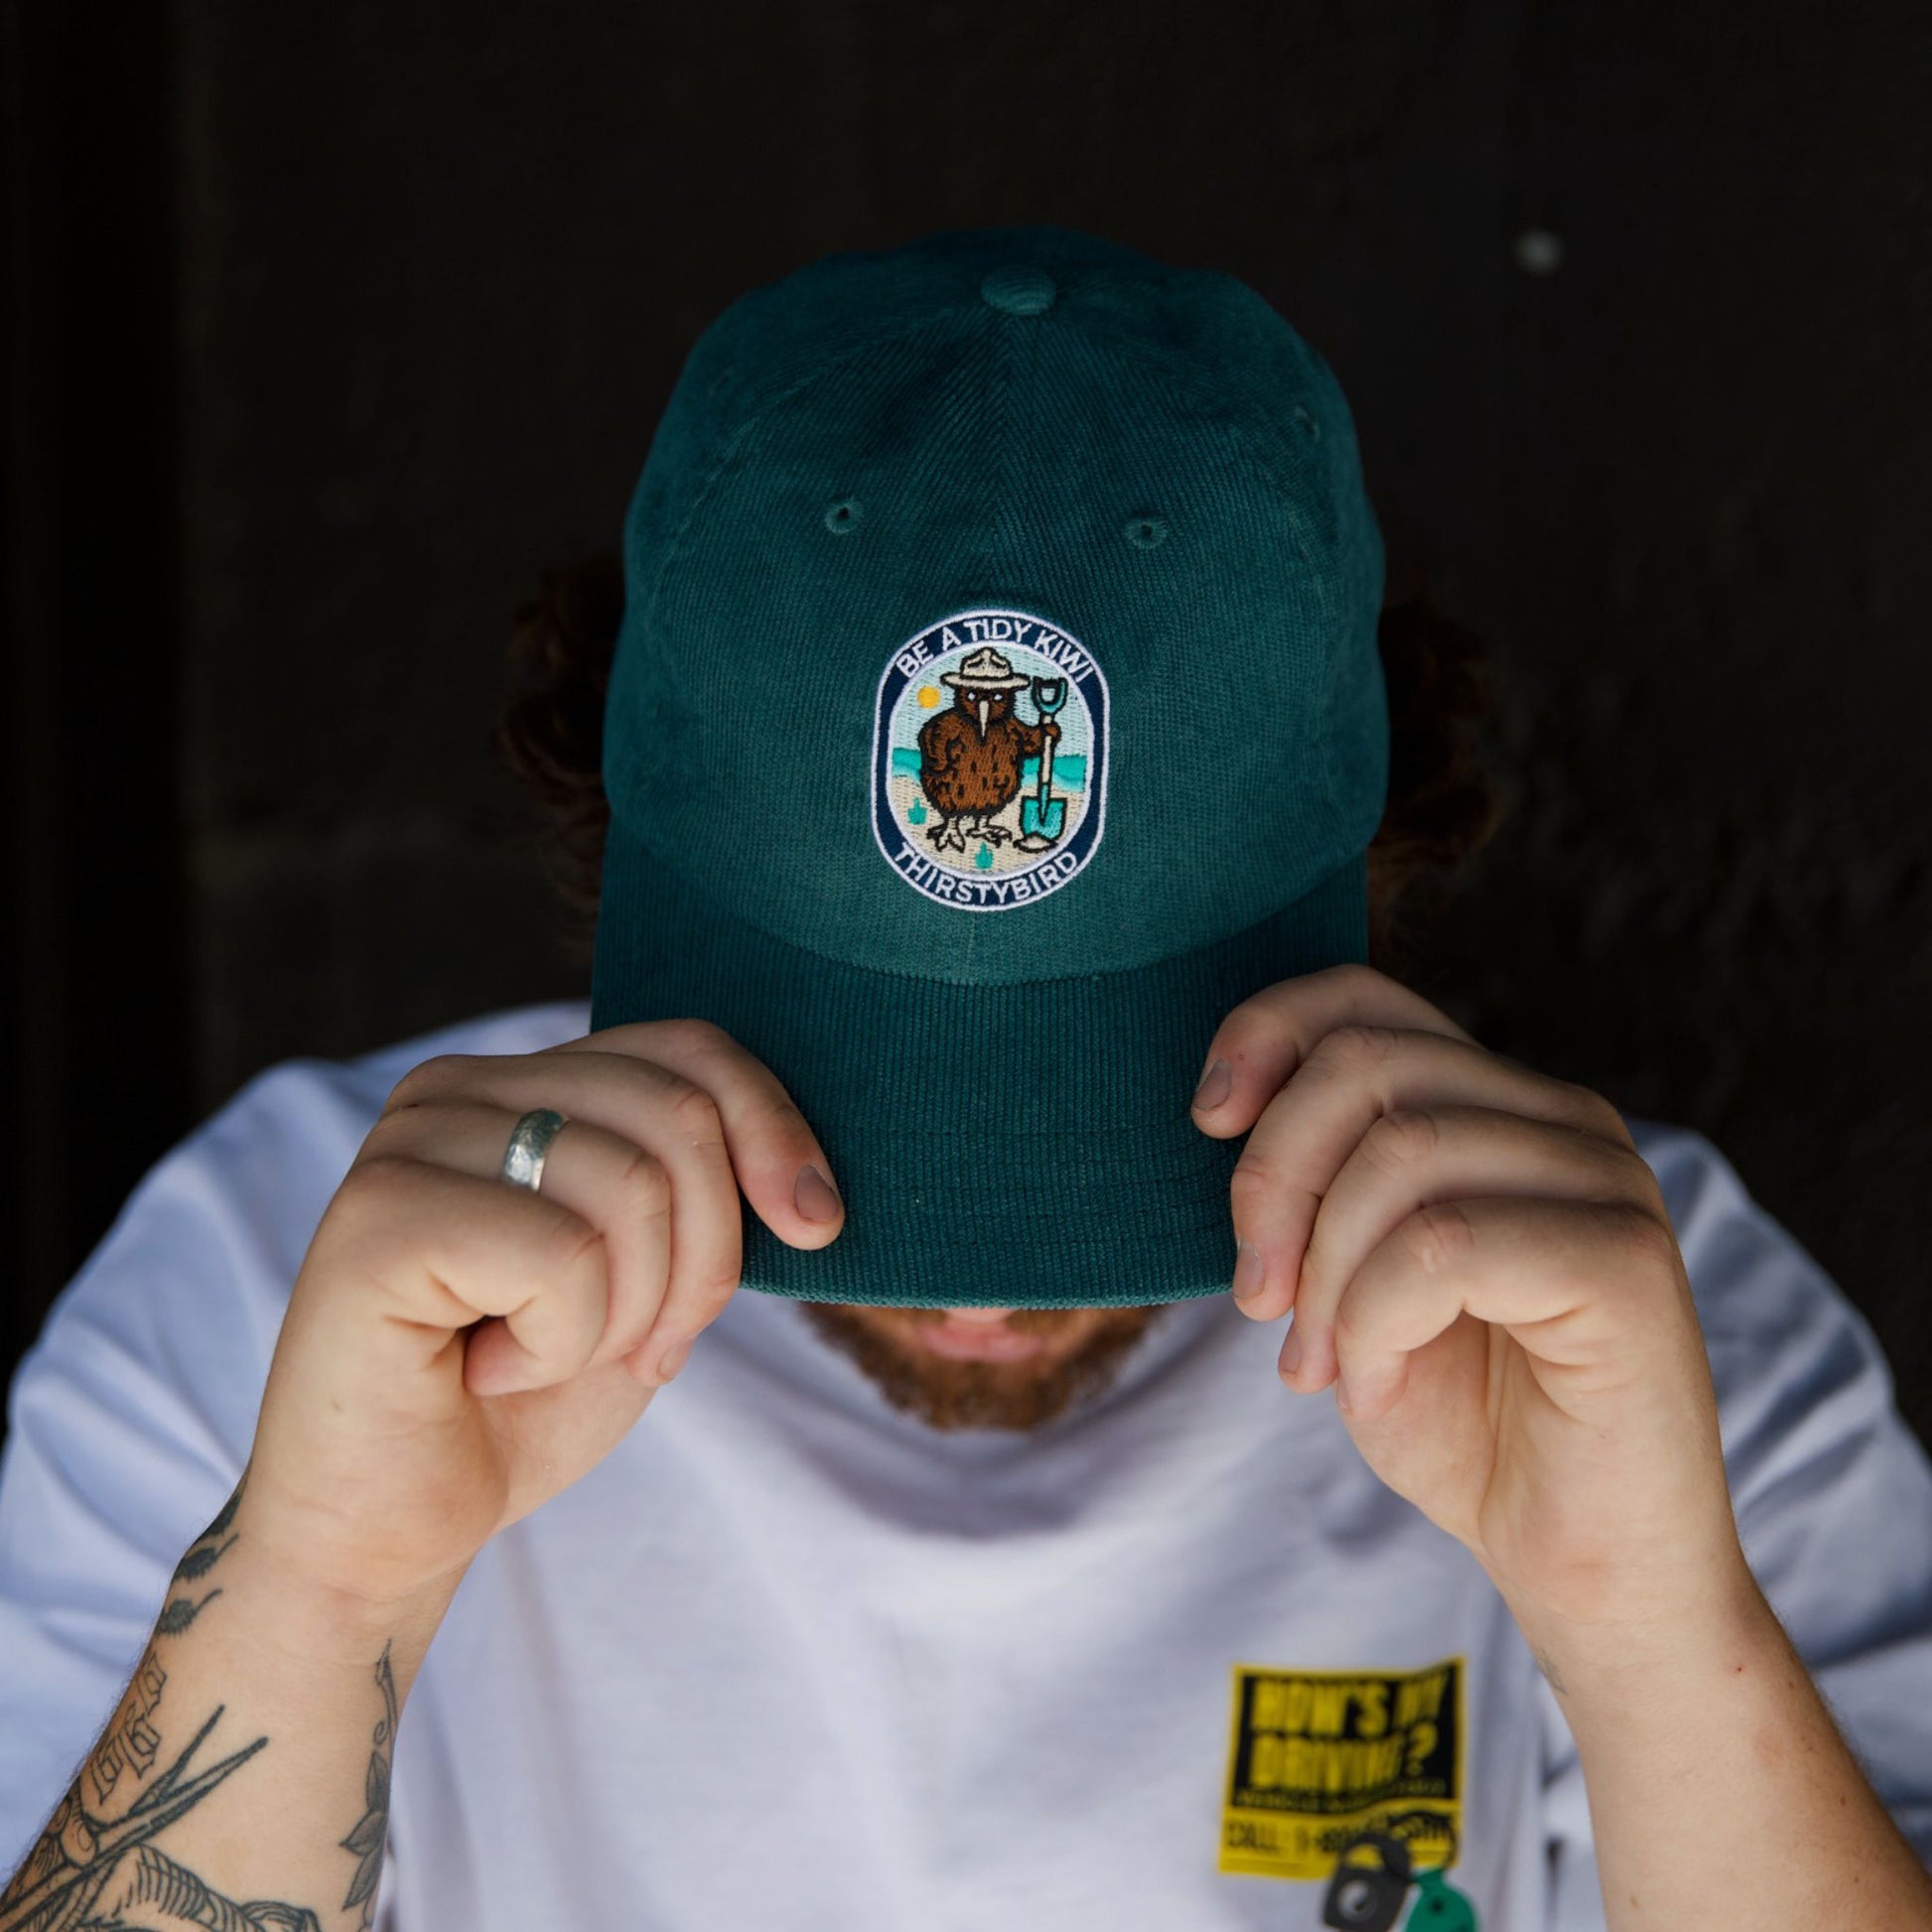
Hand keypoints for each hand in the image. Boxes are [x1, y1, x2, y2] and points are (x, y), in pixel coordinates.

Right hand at [242, 1020, 842, 1608]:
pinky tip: (486, 1370)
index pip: (690, 1048)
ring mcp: (407, 1144)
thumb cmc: (521, 1404)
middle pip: (678, 1115)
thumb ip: (699, 1197)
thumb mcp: (647, 1281)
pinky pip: (563, 1258)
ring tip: (547, 1357)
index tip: (817, 1227)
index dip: (775, 1130)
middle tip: (646, 1349)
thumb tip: (809, 1186)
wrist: (388, 1529)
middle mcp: (456, 1089)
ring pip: (633, 1187)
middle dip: (705, 1260)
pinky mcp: (379, 1218)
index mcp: (520, 1082)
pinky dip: (560, 1345)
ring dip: (627, 1316)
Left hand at [1191, 964, 1752, 1632]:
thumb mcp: (1355, 1284)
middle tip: (1258, 1297)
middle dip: (1274, 1180)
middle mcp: (1564, 1122)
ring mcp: (1608, 1184)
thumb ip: (1321, 1187)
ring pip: (1400, 1153)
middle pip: (1366, 1065)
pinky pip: (1444, 1245)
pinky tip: (1378, 1383)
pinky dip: (1376, 1320)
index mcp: (1499, 1108)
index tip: (1205, 1121)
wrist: (1582, 1567)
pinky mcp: (1627, 1264)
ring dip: (1325, 1272)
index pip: (1366, 1000)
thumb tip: (1227, 1111)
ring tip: (1322, 1359)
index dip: (1265, 1033)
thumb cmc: (1466, 1425)